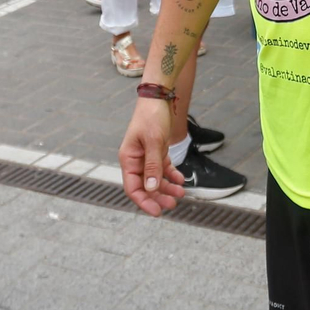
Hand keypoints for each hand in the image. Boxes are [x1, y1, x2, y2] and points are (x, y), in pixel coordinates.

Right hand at [119, 97, 185, 216]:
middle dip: (158, 197)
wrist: (159, 97)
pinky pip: (164, 169)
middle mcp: (136, 160)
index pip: (132, 188)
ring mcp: (146, 157)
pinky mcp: (157, 152)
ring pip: (156, 179)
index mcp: (128, 159)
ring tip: (181, 193)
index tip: (157, 212)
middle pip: (145, 186)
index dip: (144, 201)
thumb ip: (152, 166)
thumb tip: (150, 188)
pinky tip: (181, 180)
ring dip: (167, 187)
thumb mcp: (153, 141)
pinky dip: (172, 175)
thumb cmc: (152, 116)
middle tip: (173, 204)